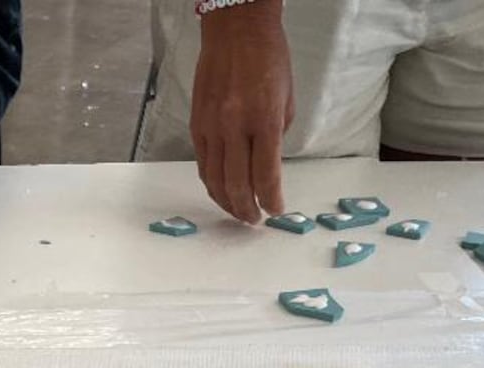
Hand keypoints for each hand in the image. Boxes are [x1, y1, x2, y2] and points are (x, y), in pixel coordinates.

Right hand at [190, 0, 293, 223]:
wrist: (236, 31)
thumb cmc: (267, 58)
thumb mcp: (286, 99)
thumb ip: (276, 136)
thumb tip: (267, 165)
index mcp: (263, 119)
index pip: (266, 174)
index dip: (271, 200)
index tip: (276, 210)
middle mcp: (234, 126)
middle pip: (236, 184)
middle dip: (247, 208)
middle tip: (254, 219)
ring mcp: (211, 127)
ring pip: (214, 180)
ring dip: (226, 202)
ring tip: (237, 211)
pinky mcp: (197, 125)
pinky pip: (202, 164)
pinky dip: (212, 183)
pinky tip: (221, 190)